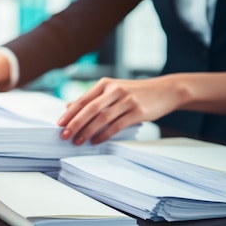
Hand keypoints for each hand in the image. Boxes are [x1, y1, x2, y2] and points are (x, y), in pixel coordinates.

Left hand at [57, 76, 182, 144]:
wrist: (165, 90)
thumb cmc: (135, 92)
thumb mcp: (113, 90)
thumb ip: (92, 99)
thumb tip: (68, 107)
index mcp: (105, 84)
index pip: (83, 100)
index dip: (70, 113)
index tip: (59, 125)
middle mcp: (115, 90)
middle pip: (90, 109)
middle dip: (75, 124)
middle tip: (64, 136)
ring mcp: (127, 100)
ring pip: (102, 119)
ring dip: (88, 132)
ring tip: (78, 141)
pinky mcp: (137, 112)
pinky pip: (116, 126)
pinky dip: (104, 135)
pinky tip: (96, 141)